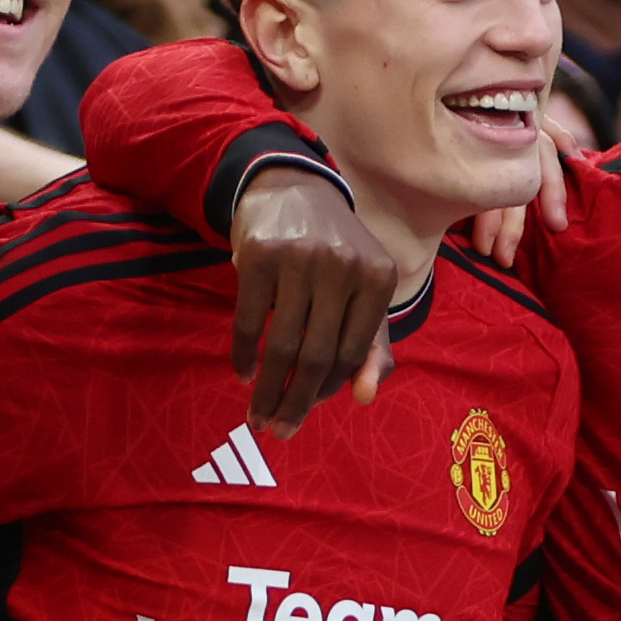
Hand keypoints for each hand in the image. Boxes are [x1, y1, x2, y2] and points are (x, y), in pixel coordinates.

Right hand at [229, 155, 404, 425]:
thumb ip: (372, 348)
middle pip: (318, 355)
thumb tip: (365, 399)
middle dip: (296, 402)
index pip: (353, 353)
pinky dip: (243, 354)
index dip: (328, 390)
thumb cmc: (333, 255)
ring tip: (257, 415)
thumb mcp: (363, 293)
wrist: (291, 189)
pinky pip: (249, 321)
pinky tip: (243, 374)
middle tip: (278, 430)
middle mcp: (343, 266)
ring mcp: (301, 259)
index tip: (306, 412)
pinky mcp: (260, 255)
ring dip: (267, 389)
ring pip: (282, 344)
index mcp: (377, 278)